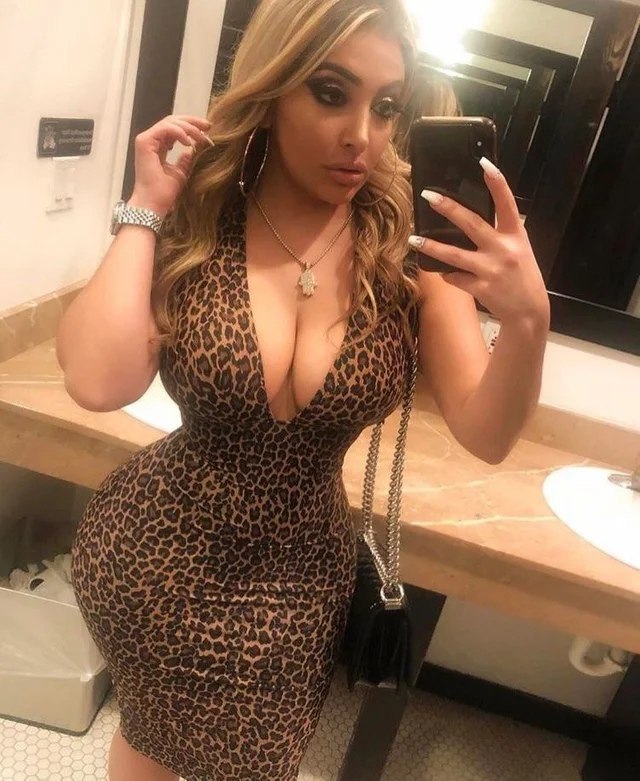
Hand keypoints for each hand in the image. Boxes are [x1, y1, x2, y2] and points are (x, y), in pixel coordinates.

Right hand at [131, 114, 214, 216]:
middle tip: (209, 126)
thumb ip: (184, 161)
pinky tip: (189, 143)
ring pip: (170, 123)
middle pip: (173, 121)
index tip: (208, 132)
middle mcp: (150, 141)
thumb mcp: (180, 174)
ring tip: (202, 138)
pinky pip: (165, 129)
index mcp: (157, 147)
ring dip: (189, 128)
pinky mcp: (144, 142)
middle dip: (192, 122)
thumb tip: (192, 150)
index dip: (192, 127)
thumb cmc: (164, 193)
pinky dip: (179, 133)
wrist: (154, 203)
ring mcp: (146, 141)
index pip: (175, 129)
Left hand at [409, 158, 549, 326]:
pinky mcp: (480, 289)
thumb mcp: (519, 249)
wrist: (529, 312)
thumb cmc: (522, 276)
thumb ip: (501, 233)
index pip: (506, 203)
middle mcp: (503, 250)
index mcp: (515, 235)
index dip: (497, 182)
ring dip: (432, 247)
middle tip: (428, 196)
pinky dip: (448, 275)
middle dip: (448, 208)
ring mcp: (491, 270)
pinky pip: (455, 278)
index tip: (483, 163)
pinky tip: (444, 273)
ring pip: (454, 255)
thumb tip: (471, 218)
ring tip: (414, 240)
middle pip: (472, 224)